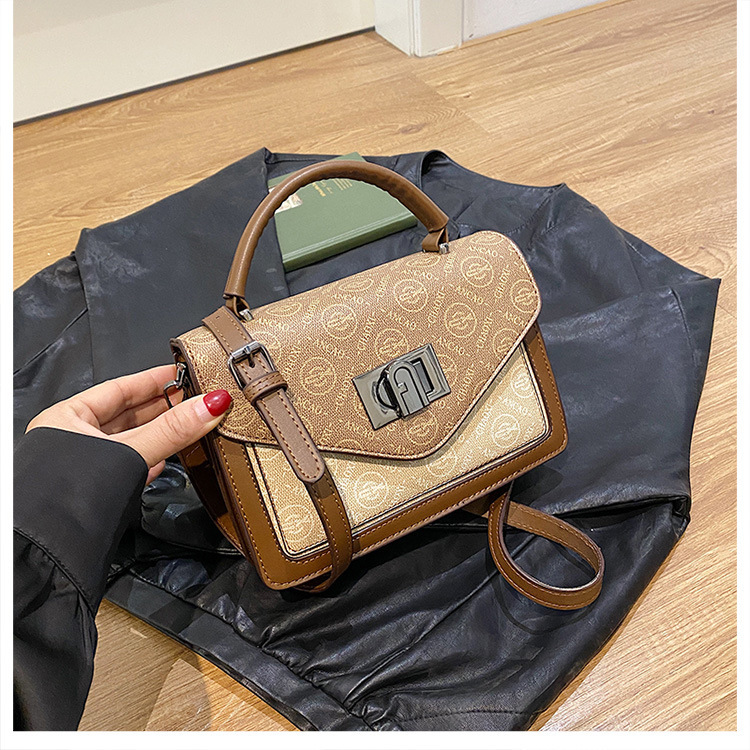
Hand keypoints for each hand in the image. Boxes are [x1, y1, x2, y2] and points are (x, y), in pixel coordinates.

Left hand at [26, 365, 231, 483]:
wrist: (49, 553)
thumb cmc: (65, 499)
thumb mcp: (128, 454)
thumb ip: (171, 431)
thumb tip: (209, 406)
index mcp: (67, 418)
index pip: (120, 388)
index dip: (155, 379)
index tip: (184, 372)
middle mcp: (73, 439)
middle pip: (129, 415)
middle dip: (164, 407)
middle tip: (197, 398)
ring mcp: (85, 467)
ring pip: (132, 442)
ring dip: (162, 435)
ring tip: (191, 424)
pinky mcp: (98, 492)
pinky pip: (130, 467)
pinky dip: (152, 461)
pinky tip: (167, 460)